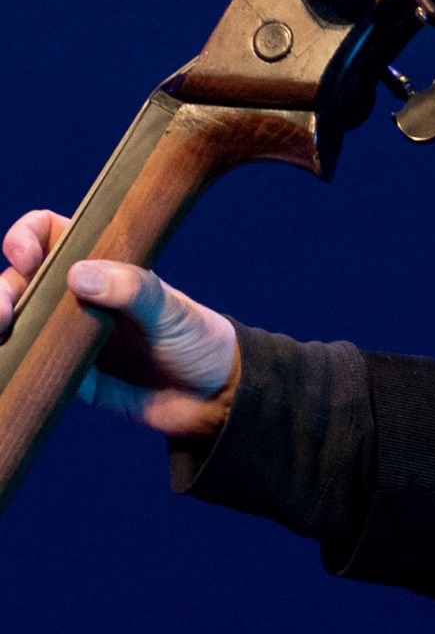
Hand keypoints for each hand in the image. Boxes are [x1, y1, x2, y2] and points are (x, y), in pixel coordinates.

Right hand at [0, 210, 239, 437]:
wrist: (214, 399)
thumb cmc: (199, 342)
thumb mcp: (173, 311)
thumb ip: (134, 290)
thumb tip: (77, 275)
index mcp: (103, 265)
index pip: (48, 233)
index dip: (26, 236)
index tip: (26, 256)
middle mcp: (77, 295)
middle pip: (17, 279)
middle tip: (2, 314)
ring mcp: (68, 333)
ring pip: (13, 320)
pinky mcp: (66, 372)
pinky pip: (24, 362)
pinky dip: (7, 360)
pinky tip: (2, 361)